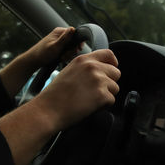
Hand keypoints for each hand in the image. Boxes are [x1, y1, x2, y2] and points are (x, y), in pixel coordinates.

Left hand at [0, 27, 78, 97]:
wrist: (34, 60)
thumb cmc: (42, 54)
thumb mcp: (55, 46)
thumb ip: (65, 38)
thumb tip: (72, 29)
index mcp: (59, 31)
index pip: (75, 33)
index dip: (77, 42)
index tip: (77, 49)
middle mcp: (60, 35)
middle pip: (74, 41)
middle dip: (71, 50)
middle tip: (64, 56)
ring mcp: (59, 41)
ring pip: (71, 47)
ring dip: (68, 54)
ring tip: (61, 58)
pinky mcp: (58, 47)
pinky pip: (66, 51)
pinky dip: (65, 56)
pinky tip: (60, 59)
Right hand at [0, 49, 119, 164]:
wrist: (48, 109)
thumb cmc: (55, 95)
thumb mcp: (69, 71)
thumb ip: (85, 68)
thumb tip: (100, 71)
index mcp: (84, 60)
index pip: (109, 54)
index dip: (113, 63)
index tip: (111, 70)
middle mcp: (93, 67)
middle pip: (116, 73)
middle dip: (109, 83)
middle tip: (95, 92)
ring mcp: (99, 80)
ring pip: (115, 88)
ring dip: (106, 95)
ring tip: (89, 100)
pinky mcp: (102, 95)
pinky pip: (111, 100)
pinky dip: (103, 106)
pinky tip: (89, 106)